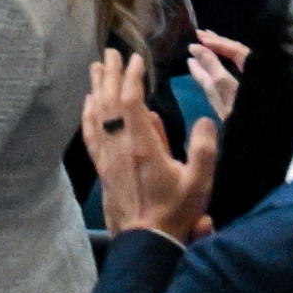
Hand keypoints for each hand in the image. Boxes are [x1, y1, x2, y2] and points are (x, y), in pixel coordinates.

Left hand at [83, 50, 223, 241]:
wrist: (146, 240)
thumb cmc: (174, 211)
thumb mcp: (199, 182)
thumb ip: (204, 150)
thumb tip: (205, 120)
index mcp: (142, 144)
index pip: (131, 101)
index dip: (132, 77)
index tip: (135, 59)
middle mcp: (119, 145)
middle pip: (109, 101)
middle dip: (110, 74)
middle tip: (110, 52)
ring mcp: (107, 156)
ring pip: (96, 114)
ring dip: (96, 88)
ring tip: (96, 68)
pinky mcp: (102, 167)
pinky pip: (89, 133)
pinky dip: (87, 114)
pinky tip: (87, 104)